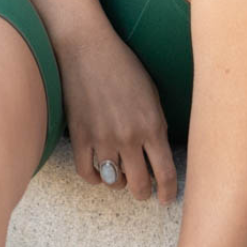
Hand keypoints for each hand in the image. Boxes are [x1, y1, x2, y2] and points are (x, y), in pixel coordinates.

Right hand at [57, 25, 178, 204]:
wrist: (86, 48)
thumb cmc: (123, 65)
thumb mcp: (152, 94)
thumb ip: (156, 125)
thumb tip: (158, 153)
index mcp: (153, 126)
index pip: (165, 173)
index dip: (167, 192)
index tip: (165, 199)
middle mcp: (129, 137)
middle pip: (139, 185)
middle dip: (143, 192)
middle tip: (143, 190)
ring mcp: (102, 139)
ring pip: (114, 182)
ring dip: (119, 184)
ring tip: (121, 177)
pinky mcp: (80, 137)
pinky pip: (87, 172)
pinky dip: (95, 178)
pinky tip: (100, 173)